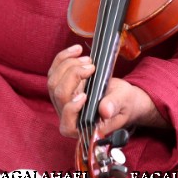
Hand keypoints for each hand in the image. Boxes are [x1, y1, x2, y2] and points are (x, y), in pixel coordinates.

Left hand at [47, 45, 164, 138]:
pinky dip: (63, 58)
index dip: (72, 108)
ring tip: (88, 58)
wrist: (122, 97)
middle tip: (92, 66)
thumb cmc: (124, 103)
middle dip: (73, 76)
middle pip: (59, 95)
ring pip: (53, 81)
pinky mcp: (61, 86)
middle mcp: (68, 116)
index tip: (86, 95)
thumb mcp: (124, 103)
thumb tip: (105, 111)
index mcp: (82, 128)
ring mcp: (62, 101)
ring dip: (68, 64)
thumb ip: (114, 106)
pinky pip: (54, 71)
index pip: (67, 123)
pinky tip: (77, 50)